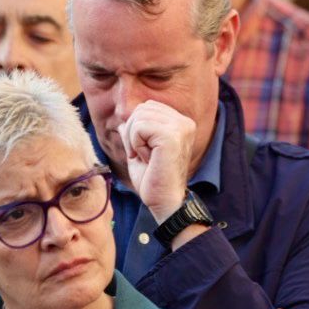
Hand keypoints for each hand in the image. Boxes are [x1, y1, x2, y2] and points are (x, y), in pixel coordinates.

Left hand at [118, 100, 199, 221]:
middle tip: (141, 155)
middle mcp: (185, 122)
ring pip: (139, 116)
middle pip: (143, 108)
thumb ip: (134, 134)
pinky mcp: (172, 136)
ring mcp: (181, 128)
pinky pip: (140, 127)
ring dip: (133, 139)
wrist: (165, 202)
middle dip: (133, 132)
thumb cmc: (153, 180)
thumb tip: (123, 121)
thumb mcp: (140, 152)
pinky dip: (135, 144)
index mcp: (181, 123)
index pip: (148, 107)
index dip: (137, 128)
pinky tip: (147, 159)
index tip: (144, 152)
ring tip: (145, 157)